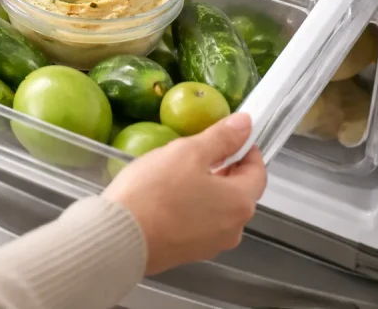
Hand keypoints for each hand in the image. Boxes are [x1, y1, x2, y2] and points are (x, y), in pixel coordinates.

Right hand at [103, 113, 266, 275]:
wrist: (119, 238)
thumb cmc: (155, 191)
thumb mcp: (187, 152)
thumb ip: (220, 137)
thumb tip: (245, 123)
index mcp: (240, 203)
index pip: (258, 171)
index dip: (246, 150)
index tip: (229, 136)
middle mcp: (233, 229)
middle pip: (238, 192)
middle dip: (223, 169)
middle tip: (197, 152)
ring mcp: (210, 245)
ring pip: (217, 209)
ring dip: (205, 190)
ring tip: (176, 174)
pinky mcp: (187, 254)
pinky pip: (197, 225)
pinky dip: (190, 209)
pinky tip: (165, 198)